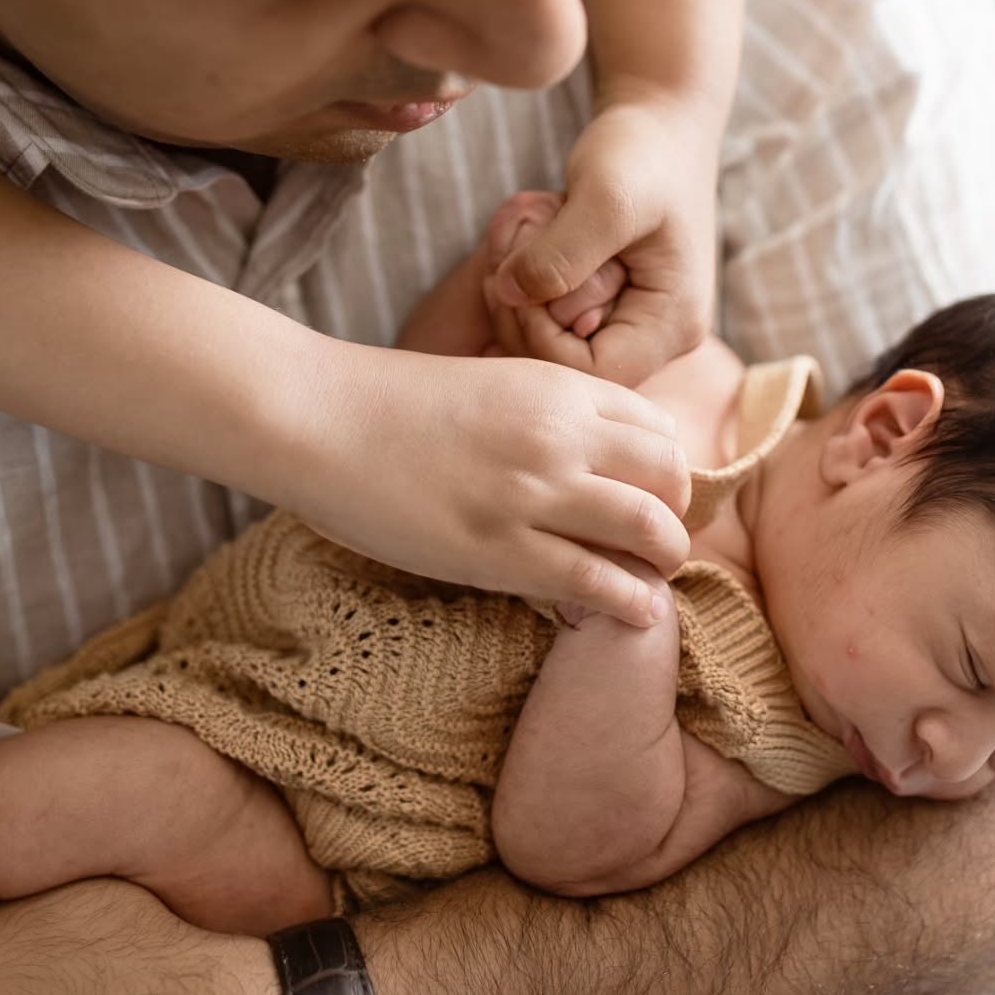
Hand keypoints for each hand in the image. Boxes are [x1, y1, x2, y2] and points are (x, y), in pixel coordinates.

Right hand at [297, 338, 689, 626]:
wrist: (319, 418)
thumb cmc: (392, 404)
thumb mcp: (490, 384)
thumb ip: (548, 413)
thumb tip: (591, 455)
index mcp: (557, 388)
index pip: (659, 429)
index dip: (666, 468)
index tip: (652, 495)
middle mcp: (560, 435)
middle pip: (669, 477)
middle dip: (675, 513)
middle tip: (659, 541)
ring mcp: (532, 493)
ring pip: (649, 529)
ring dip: (664, 559)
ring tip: (652, 576)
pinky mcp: (500, 551)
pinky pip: (597, 582)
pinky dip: (630, 601)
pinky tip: (635, 610)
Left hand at [488, 96, 719, 386]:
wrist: (659, 123)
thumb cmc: (643, 153)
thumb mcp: (604, 197)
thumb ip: (560, 254)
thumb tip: (509, 296)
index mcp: (673, 325)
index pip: (593, 373)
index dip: (540, 337)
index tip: (513, 280)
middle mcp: (658, 338)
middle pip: (570, 370)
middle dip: (524, 317)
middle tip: (502, 258)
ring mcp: (632, 325)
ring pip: (553, 347)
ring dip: (520, 302)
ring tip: (513, 244)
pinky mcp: (607, 307)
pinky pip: (552, 322)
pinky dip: (527, 291)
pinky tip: (521, 250)